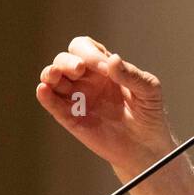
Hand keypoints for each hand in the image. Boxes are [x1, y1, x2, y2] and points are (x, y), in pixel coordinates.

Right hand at [36, 35, 174, 172]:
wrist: (146, 146)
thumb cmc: (149, 113)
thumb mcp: (149, 90)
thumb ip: (132, 75)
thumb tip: (113, 59)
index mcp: (104, 67)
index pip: (86, 48)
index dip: (90, 53)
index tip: (105, 68)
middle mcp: (86, 79)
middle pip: (64, 60)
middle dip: (68, 61)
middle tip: (80, 69)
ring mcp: (77, 98)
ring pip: (53, 79)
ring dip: (50, 74)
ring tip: (54, 75)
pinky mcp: (71, 118)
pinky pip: (53, 104)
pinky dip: (46, 96)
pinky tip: (44, 90)